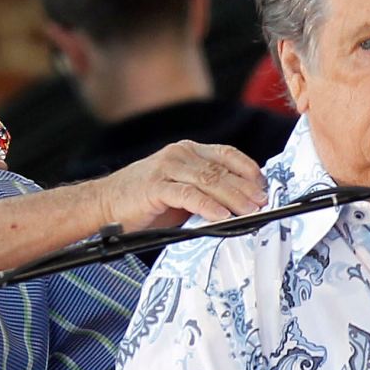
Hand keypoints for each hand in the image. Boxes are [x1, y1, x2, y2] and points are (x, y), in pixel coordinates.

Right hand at [93, 140, 266, 230]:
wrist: (104, 204)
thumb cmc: (143, 201)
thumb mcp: (180, 190)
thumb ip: (205, 190)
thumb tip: (240, 202)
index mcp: (187, 151)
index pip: (226, 154)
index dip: (248, 169)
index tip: (265, 187)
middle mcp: (179, 154)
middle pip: (221, 169)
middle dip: (246, 188)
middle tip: (263, 203)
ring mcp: (167, 168)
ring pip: (209, 180)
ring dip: (234, 198)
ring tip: (250, 212)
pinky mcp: (156, 186)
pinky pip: (189, 195)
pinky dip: (208, 207)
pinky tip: (222, 217)